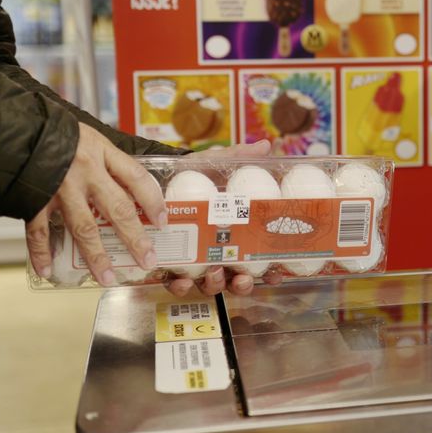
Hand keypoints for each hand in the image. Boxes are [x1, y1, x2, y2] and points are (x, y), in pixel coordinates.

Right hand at [26, 122, 163, 286]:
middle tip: (148, 260)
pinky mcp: (34, 199)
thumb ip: (109, 160)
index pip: (136, 178)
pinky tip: (48, 270)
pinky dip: (41, 253)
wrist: (16, 126)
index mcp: (102, 152)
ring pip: (83, 228)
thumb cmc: (57, 132)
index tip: (163, 221)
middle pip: (117, 209)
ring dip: (96, 256)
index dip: (153, 201)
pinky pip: (39, 231)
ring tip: (108, 277)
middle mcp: (85, 171)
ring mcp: (59, 188)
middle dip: (134, 238)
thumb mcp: (91, 137)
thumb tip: (133, 186)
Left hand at [165, 140, 283, 296]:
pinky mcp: (169, 265)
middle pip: (236, 278)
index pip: (258, 259)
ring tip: (213, 273)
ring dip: (215, 285)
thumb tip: (266, 146)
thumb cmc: (192, 176)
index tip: (276, 272)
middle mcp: (217, 252)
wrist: (155, 179)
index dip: (271, 271)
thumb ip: (238, 157)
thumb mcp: (214, 164)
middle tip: (241, 277)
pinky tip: (182, 280)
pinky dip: (181, 287)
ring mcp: (194, 262)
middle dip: (242, 284)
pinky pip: (177, 284)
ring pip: (210, 285)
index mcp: (235, 234)